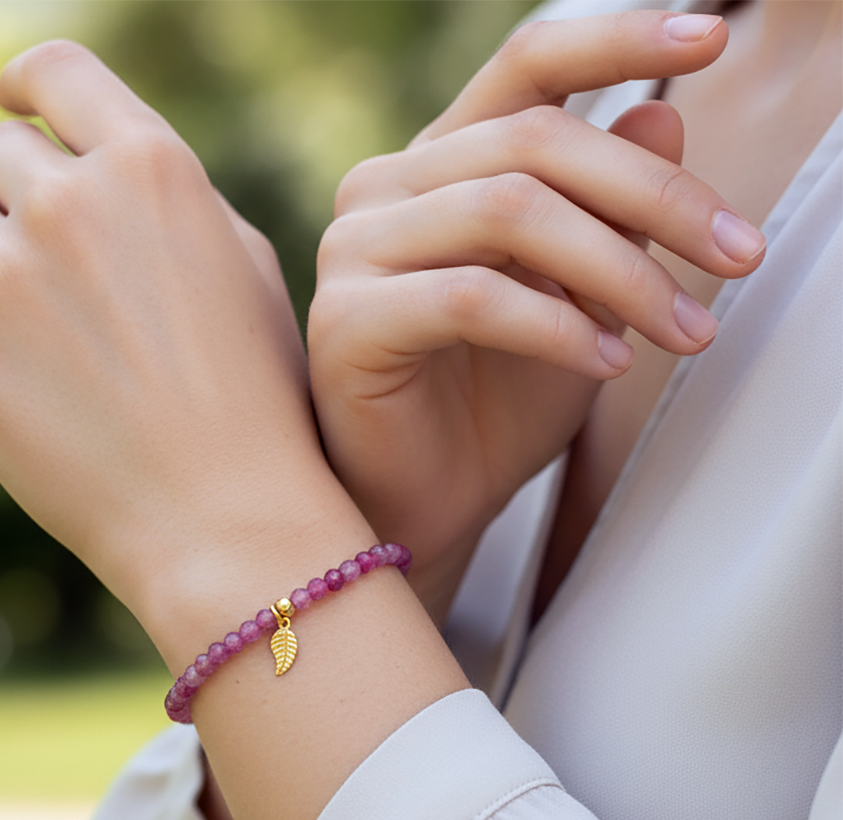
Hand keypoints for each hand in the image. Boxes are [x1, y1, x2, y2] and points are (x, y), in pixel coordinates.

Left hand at [0, 42, 347, 666]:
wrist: (225, 522)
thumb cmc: (255, 403)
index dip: (28, 88)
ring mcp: (4, 277)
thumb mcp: (246, 271)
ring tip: (29, 328)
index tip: (18, 112)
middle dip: (20, 201)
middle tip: (59, 280)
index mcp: (152, 168)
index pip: (56, 71)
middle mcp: (71, 204)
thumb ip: (164, 198)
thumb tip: (89, 164)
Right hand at [308, 11, 766, 619]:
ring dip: (619, 271)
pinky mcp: (347, 321)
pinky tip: (608, 363)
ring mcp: (354, 250)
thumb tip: (662, 117)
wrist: (428, 506)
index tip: (714, 38)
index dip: (617, 39)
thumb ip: (608, 214)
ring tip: (686, 330)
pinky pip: (472, 297)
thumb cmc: (493, 408)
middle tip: (738, 256)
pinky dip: (556, 326)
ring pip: (508, 211)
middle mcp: (383, 188)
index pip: (525, 70)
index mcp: (437, 166)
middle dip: (655, 197)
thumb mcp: (578, 301)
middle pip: (534, 142)